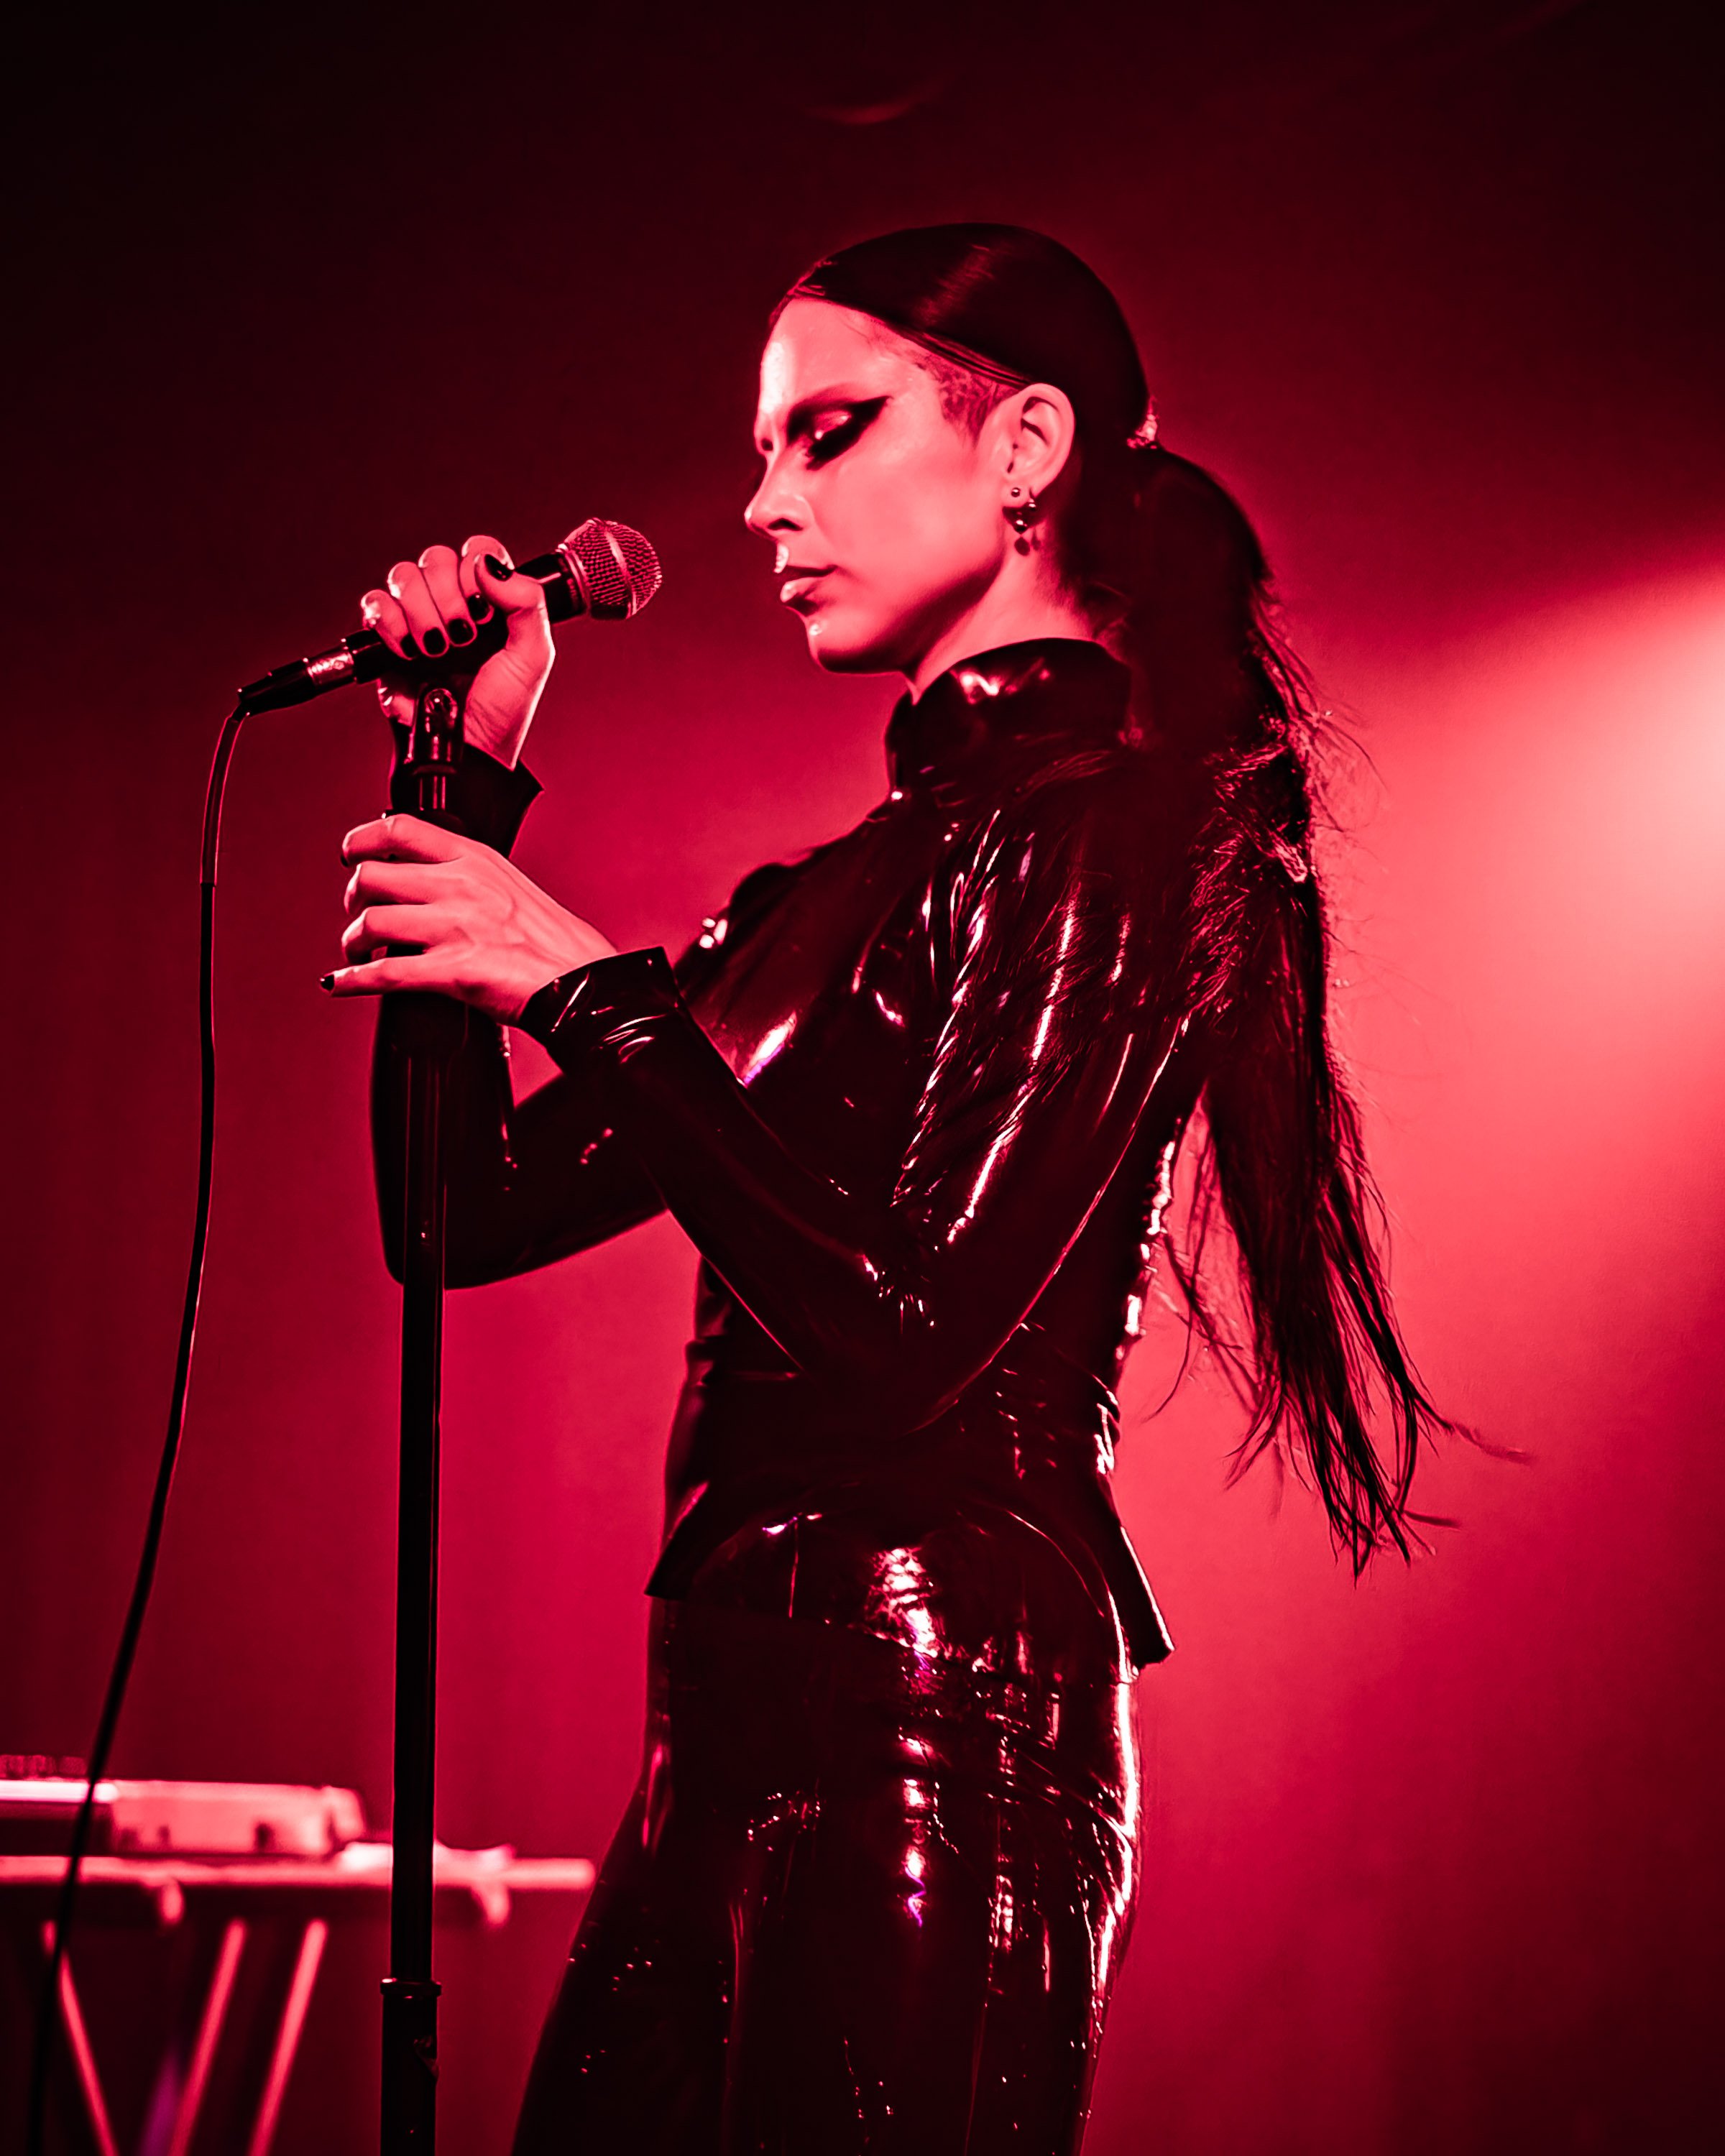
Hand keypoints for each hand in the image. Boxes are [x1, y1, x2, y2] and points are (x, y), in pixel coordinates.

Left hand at [326, 813, 616, 1021]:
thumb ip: (471, 878)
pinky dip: (352, 979)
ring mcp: (455, 928)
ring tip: (356, 951)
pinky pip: (383, 973)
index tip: (352, 852)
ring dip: (352, 940)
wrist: (585, 982)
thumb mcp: (513, 886)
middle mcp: (461, 886)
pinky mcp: (452, 972)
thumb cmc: (558, 943)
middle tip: (357, 911)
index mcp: (477, 859)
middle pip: (373, 875)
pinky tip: (342, 983)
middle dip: (353, 896)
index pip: (401, 829)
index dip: (363, 839)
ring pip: (371, 922)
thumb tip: (432, 884)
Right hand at [360, 536, 551, 767]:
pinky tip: (409, 650)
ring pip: (403, 575)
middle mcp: (452, 603)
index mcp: (489, 600)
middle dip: (449, 597)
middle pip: (436, 557)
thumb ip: (526, 601)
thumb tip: (486, 565)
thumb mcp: (533, 655)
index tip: (485, 611)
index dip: (476, 569)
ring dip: (422, 611)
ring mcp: (418, 619)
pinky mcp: (387, 640)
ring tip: (439, 650)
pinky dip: (389, 622)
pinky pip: (374, 605)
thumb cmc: (503, 709)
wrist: (467, 748)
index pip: (477, 550)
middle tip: (463, 636)